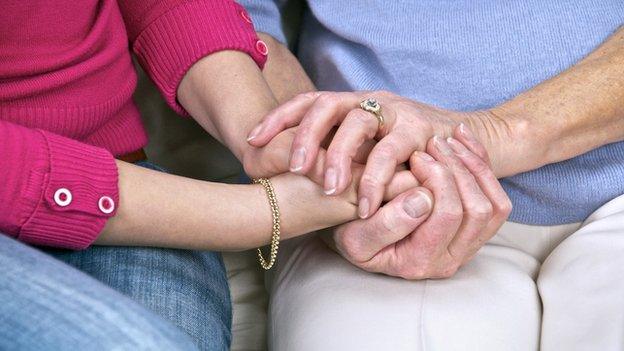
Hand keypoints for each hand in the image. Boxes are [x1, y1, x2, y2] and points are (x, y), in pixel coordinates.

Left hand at [247, 91, 509, 217]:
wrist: (462, 141)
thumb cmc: (403, 152)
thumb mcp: (365, 148)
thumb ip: (336, 153)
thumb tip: (287, 172)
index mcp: (350, 103)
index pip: (308, 101)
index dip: (278, 118)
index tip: (253, 141)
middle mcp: (369, 101)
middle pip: (327, 104)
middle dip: (306, 136)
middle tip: (294, 168)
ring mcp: (394, 112)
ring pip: (358, 123)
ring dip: (339, 156)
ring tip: (328, 189)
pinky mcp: (419, 131)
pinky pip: (391, 152)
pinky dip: (374, 180)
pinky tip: (363, 206)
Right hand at [328, 131, 511, 278]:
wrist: (357, 234)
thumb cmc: (352, 233)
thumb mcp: (352, 236)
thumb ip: (383, 225)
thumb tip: (423, 200)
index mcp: (420, 262)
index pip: (448, 215)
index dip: (438, 179)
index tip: (416, 156)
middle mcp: (449, 260)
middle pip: (476, 210)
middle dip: (457, 168)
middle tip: (432, 143)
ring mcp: (466, 248)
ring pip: (493, 206)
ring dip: (473, 167)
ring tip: (446, 142)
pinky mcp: (474, 234)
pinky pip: (498, 201)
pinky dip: (484, 168)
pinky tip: (462, 142)